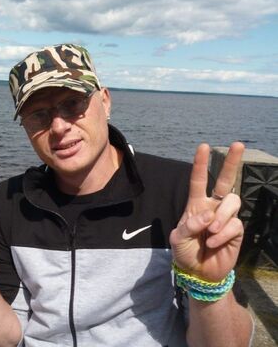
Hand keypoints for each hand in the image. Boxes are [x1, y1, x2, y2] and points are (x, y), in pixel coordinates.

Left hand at [169, 142, 244, 281]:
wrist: (198, 272)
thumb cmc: (185, 251)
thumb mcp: (178, 239)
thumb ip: (190, 225)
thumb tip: (208, 215)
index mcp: (196, 204)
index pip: (199, 180)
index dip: (201, 163)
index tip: (203, 146)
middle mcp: (213, 207)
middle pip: (225, 181)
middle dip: (232, 162)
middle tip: (238, 144)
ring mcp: (225, 218)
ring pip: (232, 202)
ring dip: (221, 216)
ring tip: (211, 232)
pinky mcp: (236, 231)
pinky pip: (234, 225)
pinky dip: (223, 234)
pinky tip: (214, 243)